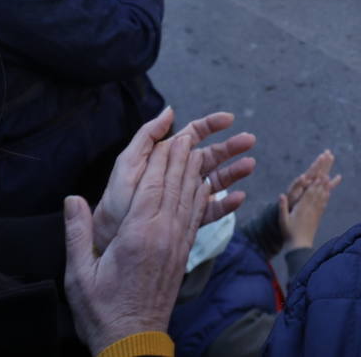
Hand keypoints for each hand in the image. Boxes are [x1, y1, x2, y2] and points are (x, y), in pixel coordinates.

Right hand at [63, 135, 204, 351]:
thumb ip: (76, 234)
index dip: (162, 158)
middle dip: (182, 158)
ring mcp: (176, 246)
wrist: (132, 343)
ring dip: (194, 173)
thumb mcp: (78, 275)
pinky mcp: (182, 256)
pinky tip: (203, 187)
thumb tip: (71, 199)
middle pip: (175, 187)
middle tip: (189, 132)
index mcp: (137, 235)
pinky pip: (195, 219)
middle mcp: (163, 236)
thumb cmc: (101, 311)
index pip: (152, 186)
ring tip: (199, 151)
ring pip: (189, 200)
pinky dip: (200, 198)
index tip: (169, 134)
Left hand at [92, 108, 256, 254]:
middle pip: (206, 157)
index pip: (190, 136)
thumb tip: (170, 111)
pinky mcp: (184, 224)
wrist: (109, 250)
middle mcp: (173, 178)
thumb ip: (147, 137)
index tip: (229, 118)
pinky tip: (239, 199)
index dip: (209, 125)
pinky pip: (208, 212)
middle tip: (250, 139)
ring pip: (212, 182)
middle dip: (228, 147)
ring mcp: (180, 201)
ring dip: (232, 172)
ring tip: (250, 165)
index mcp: (161, 161)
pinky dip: (224, 206)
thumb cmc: (115, 207)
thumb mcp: (128, 166)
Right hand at [279, 174, 340, 250]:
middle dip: (321, 183)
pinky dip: (326, 198)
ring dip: (325, 188)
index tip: (319, 176)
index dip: (314, 184)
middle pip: (317, 194)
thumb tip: (281, 195)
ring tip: (330, 179)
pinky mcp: (317, 218)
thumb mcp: (283, 221)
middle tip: (326, 173)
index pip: (309, 194)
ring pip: (321, 198)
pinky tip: (328, 193)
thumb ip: (282, 207)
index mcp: (302, 209)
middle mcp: (310, 210)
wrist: (299, 247)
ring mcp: (315, 214)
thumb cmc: (289, 233)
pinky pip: (322, 205)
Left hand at [283, 150, 334, 210]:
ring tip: (332, 157)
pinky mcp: (317, 192)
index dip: (317, 163)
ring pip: (323, 175)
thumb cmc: (291, 200)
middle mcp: (310, 181)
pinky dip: (333, 182)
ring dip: (327, 167)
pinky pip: (327, 186)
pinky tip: (339, 177)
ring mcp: (314, 186)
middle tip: (328, 151)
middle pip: (318, 169)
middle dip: (323, 161)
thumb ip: (298, 184)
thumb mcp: (293, 192)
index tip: (322, 156)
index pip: (312, 170)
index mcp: (304, 181)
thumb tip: (303, 176)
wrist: (291, 208)